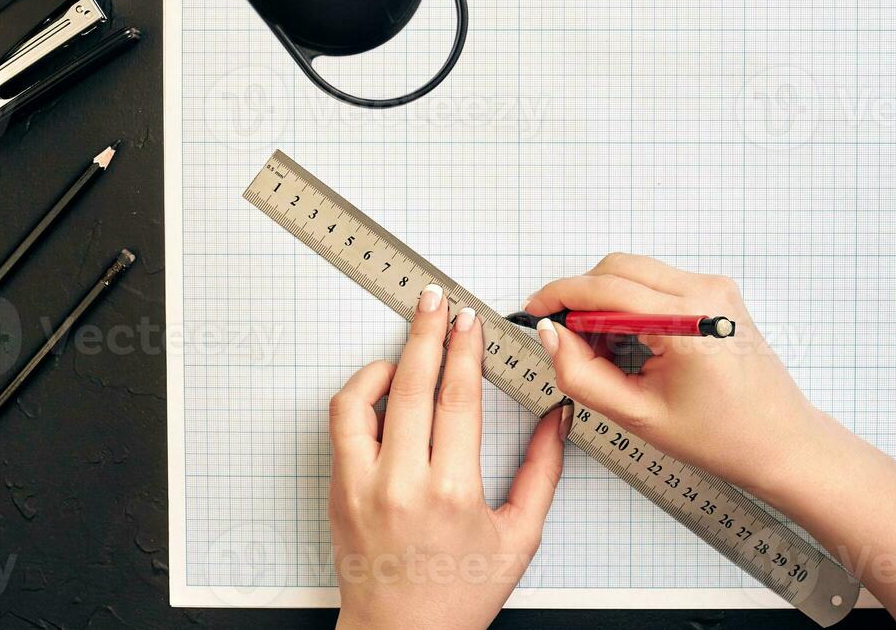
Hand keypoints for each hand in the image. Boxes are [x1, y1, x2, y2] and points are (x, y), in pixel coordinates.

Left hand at [329, 284, 565, 629]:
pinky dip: (360, 393)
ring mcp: (362, 486)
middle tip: (435, 301)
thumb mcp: (519, 537)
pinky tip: (382, 385)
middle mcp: (402, 484)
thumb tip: (557, 417)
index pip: (457, 397)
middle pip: (412, 383)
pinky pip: (342, 423)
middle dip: (427, 332)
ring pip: (364, 398)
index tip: (469, 320)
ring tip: (409, 340)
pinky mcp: (338, 490)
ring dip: (387, 358)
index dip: (464, 349)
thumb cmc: (458, 595)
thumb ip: (543, 470)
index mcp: (453, 491)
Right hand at [526, 254, 827, 499]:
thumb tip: (551, 335)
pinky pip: (658, 282)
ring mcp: (714, 286)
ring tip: (605, 351)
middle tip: (567, 342)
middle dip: (582, 297)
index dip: (558, 295)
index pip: (603, 287)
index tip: (533, 311)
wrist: (781, 441)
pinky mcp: (718, 292)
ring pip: (635, 271)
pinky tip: (631, 343)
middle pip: (616, 268)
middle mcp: (703, 290)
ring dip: (607, 300)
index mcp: (684, 320)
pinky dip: (632, 302)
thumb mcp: (638, 415)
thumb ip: (582, 374)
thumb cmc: (721, 435)